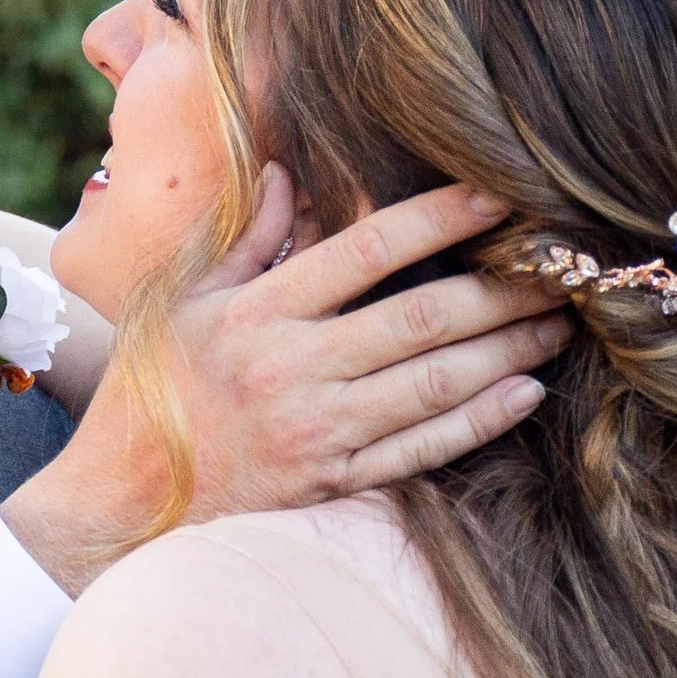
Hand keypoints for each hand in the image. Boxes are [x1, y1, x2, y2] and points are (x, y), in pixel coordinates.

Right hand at [3, 176, 569, 593]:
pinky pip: (421, 450)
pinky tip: (523, 393)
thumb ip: (244, 239)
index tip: (495, 194)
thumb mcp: (180, 302)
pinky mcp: (331, 485)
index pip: (363, 250)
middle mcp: (291, 370)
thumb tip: (289, 172)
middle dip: (499, 289)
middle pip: (419, 318)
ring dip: (506, 351)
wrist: (116, 505)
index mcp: (256, 313)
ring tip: (558, 324)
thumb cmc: (149, 393)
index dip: (436, 218)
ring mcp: (316, 433)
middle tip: (560, 266)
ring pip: (433, 383)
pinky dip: (478, 421)